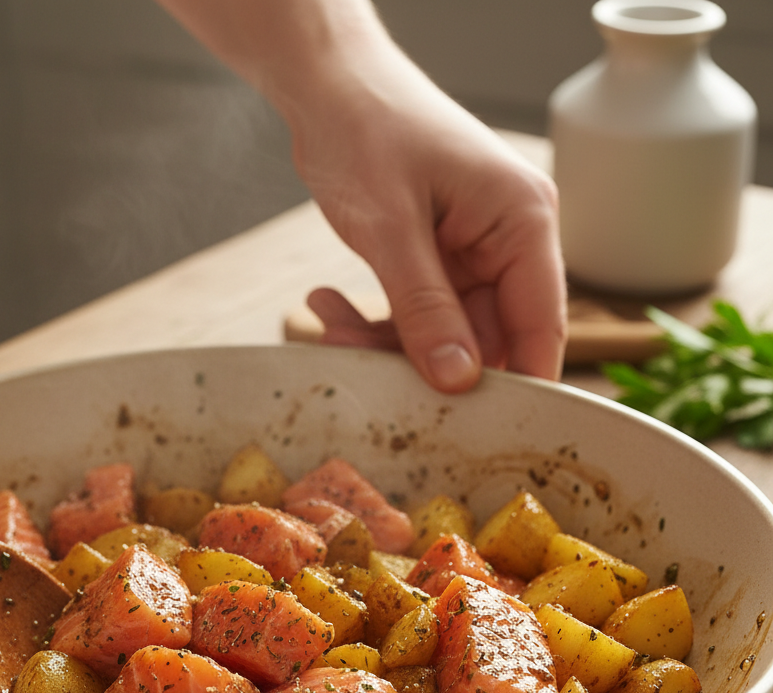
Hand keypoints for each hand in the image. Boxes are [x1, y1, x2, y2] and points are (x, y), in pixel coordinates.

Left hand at [283, 43, 566, 391]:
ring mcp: (470, 254)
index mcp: (522, 224)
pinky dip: (370, 322)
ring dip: (381, 344)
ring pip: (439, 335)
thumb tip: (458, 380)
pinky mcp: (435, 261)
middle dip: (418, 364)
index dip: (515, 387)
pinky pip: (412, 316)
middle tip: (358, 366)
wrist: (328, 85)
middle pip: (482, 341)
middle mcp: (507, 242)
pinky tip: (325, 303)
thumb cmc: (368, 128)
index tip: (478, 436)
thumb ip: (425, 308)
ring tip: (324, 324)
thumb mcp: (392, 228)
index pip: (539, 328)